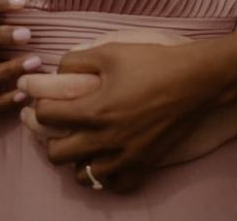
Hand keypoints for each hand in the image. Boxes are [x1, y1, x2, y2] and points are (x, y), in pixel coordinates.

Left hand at [18, 30, 220, 192]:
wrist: (196, 80)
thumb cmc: (154, 62)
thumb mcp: (112, 51)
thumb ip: (77, 59)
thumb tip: (56, 70)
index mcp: (94, 110)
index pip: (46, 116)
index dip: (40, 105)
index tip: (45, 99)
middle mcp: (105, 139)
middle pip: (56, 153)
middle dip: (51, 137)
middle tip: (60, 124)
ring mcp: (125, 157)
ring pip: (82, 176)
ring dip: (76, 160)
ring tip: (83, 142)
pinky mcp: (144, 165)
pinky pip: (114, 186)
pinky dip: (106, 176)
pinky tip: (109, 157)